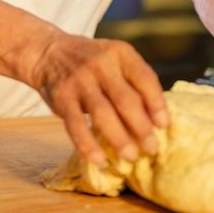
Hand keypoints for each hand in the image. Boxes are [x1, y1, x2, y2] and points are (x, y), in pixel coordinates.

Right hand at [29, 35, 167, 166]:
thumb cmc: (91, 62)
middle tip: (152, 149)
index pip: (144, 78)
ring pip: (103, 114)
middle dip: (141, 128)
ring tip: (131, 156)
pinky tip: (100, 160)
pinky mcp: (62, 97)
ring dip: (119, 138)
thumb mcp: (114, 60)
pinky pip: (76, 125)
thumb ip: (132, 82)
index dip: (156, 103)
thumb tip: (155, 121)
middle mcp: (100, 64)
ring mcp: (79, 80)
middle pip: (126, 100)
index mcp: (120, 53)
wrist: (48, 52)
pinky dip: (88, 145)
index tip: (164, 125)